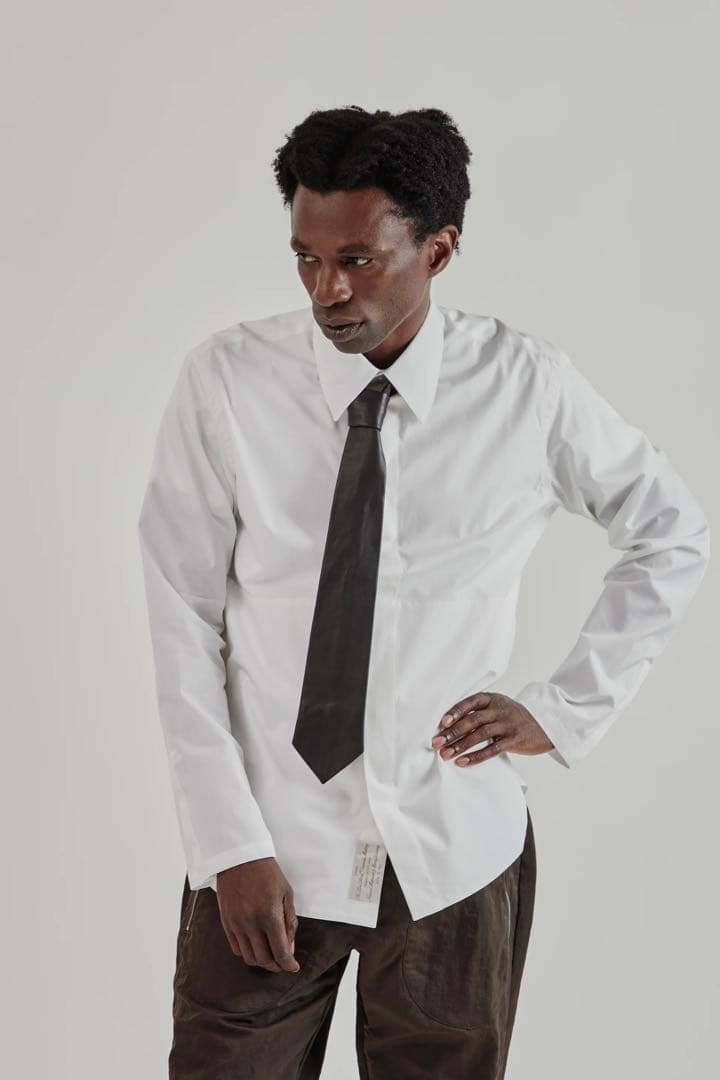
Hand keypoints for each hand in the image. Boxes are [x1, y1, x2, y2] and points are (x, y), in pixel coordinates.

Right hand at [216, 856, 300, 973]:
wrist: (240, 858)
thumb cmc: (267, 873)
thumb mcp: (287, 893)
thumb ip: (289, 922)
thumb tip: (290, 947)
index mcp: (270, 915)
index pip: (280, 952)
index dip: (289, 965)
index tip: (294, 967)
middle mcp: (251, 923)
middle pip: (264, 959)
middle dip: (276, 966)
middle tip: (283, 963)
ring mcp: (236, 924)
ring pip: (248, 957)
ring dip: (261, 961)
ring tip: (270, 956)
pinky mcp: (226, 922)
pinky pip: (236, 948)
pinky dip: (247, 952)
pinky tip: (255, 946)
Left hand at [431, 691, 553, 766]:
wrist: (544, 726)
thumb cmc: (512, 718)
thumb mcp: (498, 708)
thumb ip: (478, 712)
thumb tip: (447, 727)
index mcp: (492, 698)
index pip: (470, 702)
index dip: (455, 712)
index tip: (441, 723)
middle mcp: (500, 709)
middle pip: (472, 720)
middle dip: (452, 732)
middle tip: (437, 743)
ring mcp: (508, 724)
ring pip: (480, 735)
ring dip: (461, 746)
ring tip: (446, 755)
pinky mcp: (515, 740)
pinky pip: (492, 749)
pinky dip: (476, 756)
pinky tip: (463, 762)